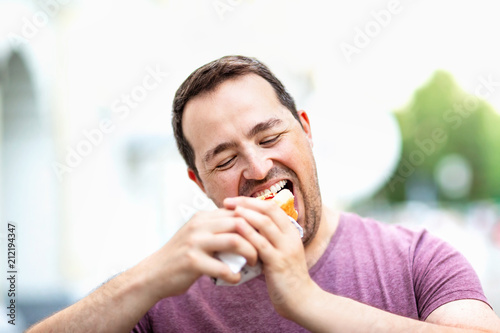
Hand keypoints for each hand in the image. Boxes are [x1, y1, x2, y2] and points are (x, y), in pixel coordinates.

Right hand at [140, 209, 257, 300]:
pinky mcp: (192, 261)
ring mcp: (195, 242)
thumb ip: (217, 229)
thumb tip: (245, 227)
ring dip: (250, 253)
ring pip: (235, 240)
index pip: (236, 212)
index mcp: (203, 217)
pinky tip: (236, 279)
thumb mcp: (197, 235)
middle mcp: (199, 225)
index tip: (265, 234)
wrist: (153, 274)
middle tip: (264, 249)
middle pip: (239, 222)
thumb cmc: (181, 256)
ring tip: (254, 262)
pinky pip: (222, 267)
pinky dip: (234, 275)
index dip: (254, 222)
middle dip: (256, 236)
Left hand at [223, 197, 316, 318]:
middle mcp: (290, 237)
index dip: (252, 201)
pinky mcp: (278, 263)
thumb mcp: (280, 252)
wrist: (302, 300)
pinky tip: (236, 227)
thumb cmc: (286, 277)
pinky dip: (248, 233)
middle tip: (227, 201)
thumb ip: (269, 239)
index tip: (235, 200)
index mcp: (291, 232)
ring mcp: (285, 249)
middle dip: (246, 203)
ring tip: (230, 209)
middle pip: (269, 210)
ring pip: (265, 223)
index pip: (272, 207)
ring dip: (246, 214)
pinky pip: (262, 244)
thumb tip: (247, 227)